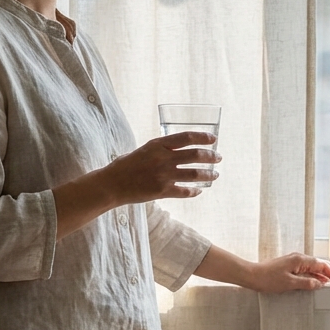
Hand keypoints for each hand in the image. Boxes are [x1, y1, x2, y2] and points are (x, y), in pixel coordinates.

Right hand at [100, 132, 220, 203]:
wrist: (111, 184)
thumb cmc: (125, 166)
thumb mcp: (143, 150)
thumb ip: (160, 150)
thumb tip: (178, 150)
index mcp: (157, 145)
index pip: (186, 138)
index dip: (202, 137)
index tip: (213, 139)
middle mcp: (162, 159)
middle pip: (195, 155)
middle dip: (211, 156)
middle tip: (218, 157)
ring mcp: (163, 176)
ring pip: (195, 174)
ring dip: (209, 175)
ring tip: (216, 174)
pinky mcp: (162, 191)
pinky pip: (185, 191)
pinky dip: (194, 191)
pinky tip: (198, 191)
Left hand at [248, 252, 329, 292]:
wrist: (251, 275)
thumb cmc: (267, 278)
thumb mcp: (289, 283)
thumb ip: (307, 283)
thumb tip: (320, 284)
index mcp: (301, 260)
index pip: (324, 266)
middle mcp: (300, 259)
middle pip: (322, 266)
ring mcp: (296, 262)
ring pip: (316, 268)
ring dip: (327, 276)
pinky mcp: (292, 267)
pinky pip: (309, 271)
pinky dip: (317, 277)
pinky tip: (321, 284)